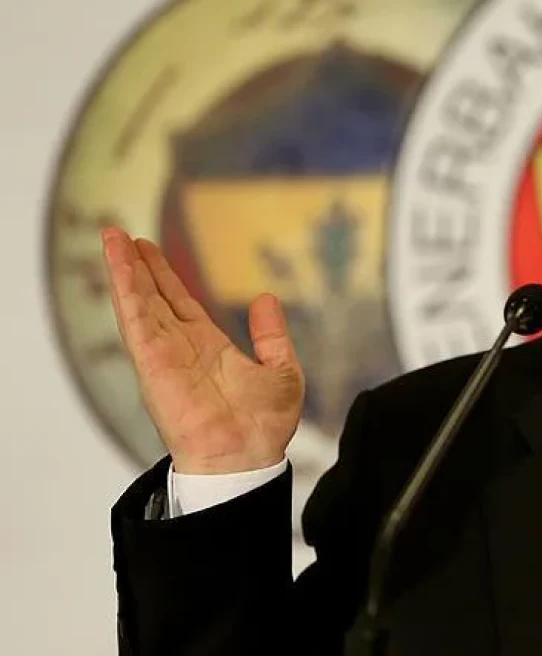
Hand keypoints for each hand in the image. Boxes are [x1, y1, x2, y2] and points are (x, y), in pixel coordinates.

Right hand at [101, 226, 304, 474]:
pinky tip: (119, 266)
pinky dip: (126, 292)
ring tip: (111, 237)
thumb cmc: (264, 427)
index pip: (179, 302)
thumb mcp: (281, 369)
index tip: (147, 249)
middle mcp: (181, 348)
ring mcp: (164, 355)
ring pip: (139, 303)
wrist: (247, 456)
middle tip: (121, 233)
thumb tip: (266, 300)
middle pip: (153, 296)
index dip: (163, 275)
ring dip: (124, 270)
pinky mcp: (153, 364)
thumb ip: (272, 335)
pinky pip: (136, 321)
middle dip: (136, 266)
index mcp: (208, 347)